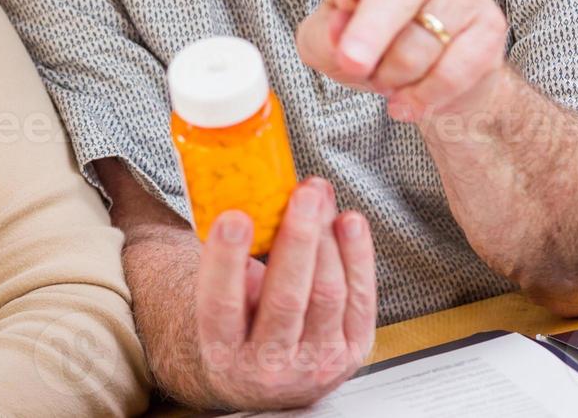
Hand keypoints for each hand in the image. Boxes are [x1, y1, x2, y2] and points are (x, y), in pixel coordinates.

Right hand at [196, 179, 375, 409]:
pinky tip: (350, 222)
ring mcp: (316, 363)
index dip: (227, 260)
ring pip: (327, 294)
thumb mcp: (216, 303)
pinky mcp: (351, 354)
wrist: (265, 382)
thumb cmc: (237, 328)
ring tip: (320, 195)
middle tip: (302, 196)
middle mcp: (269, 364)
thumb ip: (226, 267)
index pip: (222, 304)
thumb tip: (245, 204)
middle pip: (286, 299)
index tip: (234, 217)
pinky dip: (358, 256)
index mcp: (222, 350)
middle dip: (297, 240)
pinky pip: (361, 300)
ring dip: (328, 238)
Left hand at [296, 0, 508, 122]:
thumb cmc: (369, 46)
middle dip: (370, 34)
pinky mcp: (491, 24)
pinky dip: (423, 96)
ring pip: (419, 46)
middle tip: (351, 64)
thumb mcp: (326, 44)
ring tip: (387, 78)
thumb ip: (324, 36)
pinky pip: (451, 73)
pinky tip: (409, 100)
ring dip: (393, 78)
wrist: (432, 79)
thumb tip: (339, 29)